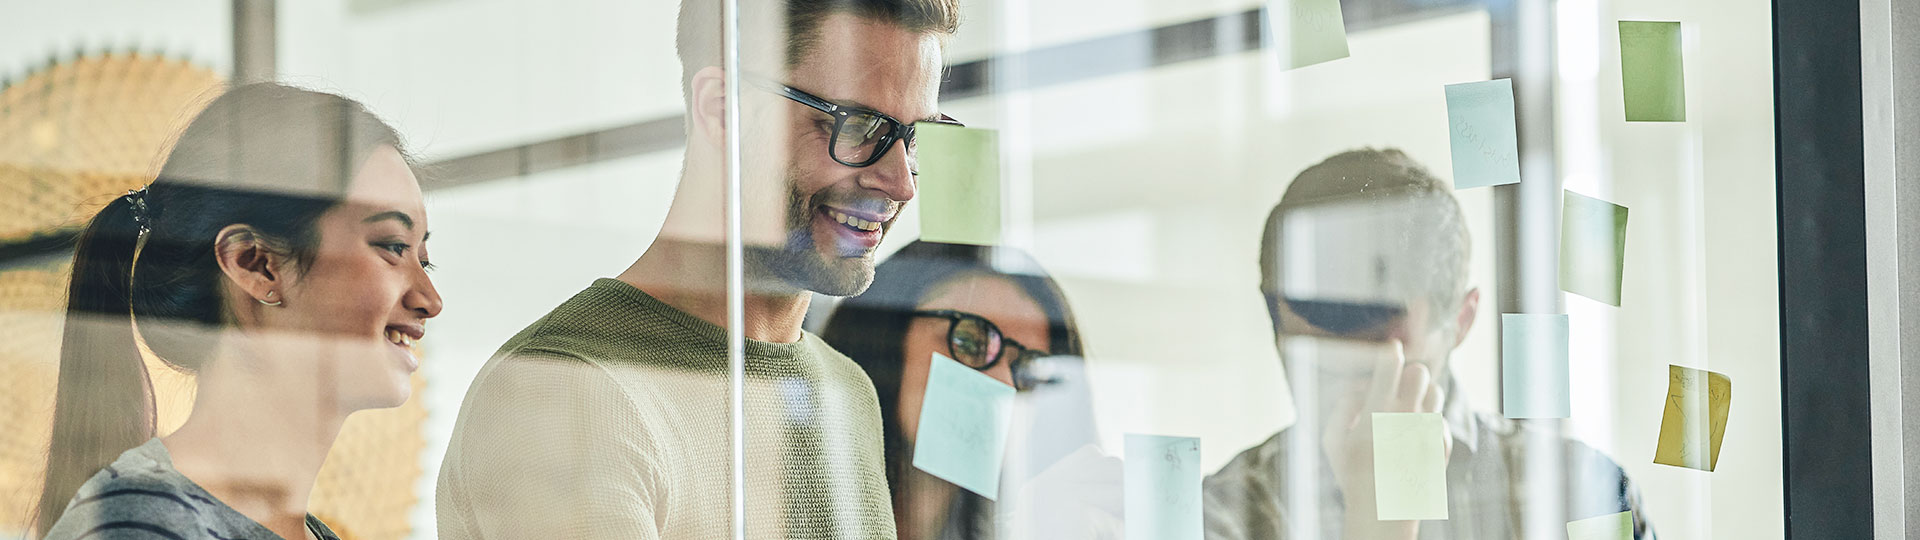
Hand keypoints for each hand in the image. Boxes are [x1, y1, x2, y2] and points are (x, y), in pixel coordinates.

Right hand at [1319, 341, 1452, 539]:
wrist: (1385, 511)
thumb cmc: (1353, 473)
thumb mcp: (1331, 441)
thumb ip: (1341, 406)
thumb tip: (1362, 385)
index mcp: (1375, 417)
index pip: (1390, 367)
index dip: (1390, 352)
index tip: (1390, 350)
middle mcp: (1405, 421)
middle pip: (1419, 372)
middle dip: (1408, 373)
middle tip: (1398, 385)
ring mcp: (1427, 433)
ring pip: (1435, 390)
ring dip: (1421, 393)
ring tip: (1407, 408)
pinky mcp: (1442, 444)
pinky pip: (1440, 416)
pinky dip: (1429, 420)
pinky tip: (1415, 435)